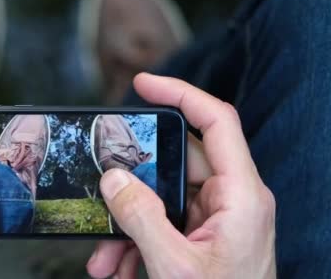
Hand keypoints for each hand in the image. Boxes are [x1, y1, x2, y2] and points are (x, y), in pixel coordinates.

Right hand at [87, 73, 275, 278]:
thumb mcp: (174, 267)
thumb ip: (141, 217)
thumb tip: (114, 178)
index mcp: (241, 196)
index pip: (216, 122)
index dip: (181, 94)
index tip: (144, 84)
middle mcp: (231, 199)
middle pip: (175, 162)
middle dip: (132, 183)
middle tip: (102, 187)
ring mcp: (217, 217)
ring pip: (162, 196)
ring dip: (128, 221)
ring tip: (103, 255)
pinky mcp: (203, 234)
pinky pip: (163, 221)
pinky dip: (136, 239)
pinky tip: (116, 265)